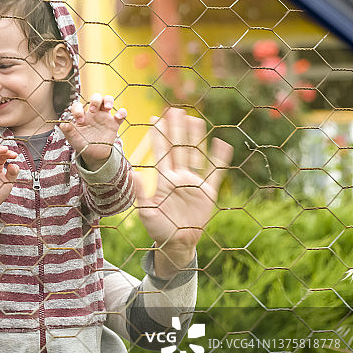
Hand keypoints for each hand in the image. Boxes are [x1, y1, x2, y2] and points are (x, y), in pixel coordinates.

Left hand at [60, 94, 126, 169]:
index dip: (78, 109)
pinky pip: (121, 113)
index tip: (79, 120)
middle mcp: (93, 113)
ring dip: (108, 100)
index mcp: (82, 115)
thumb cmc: (82, 143)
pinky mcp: (114, 123)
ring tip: (107, 108)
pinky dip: (122, 112)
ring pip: (108, 100)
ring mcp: (104, 116)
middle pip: (95, 97)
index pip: (78, 105)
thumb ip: (67, 130)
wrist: (94, 154)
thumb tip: (63, 124)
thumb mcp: (72, 138)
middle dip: (95, 100)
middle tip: (93, 110)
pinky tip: (118, 117)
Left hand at [132, 108, 232, 278]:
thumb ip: (140, 193)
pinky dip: (219, 158)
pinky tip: (221, 143)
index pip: (160, 152)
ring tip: (195, 119)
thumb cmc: (158, 229)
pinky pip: (215, 172)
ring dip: (195, 138)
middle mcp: (178, 177)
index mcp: (163, 180)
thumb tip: (131, 173)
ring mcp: (193, 183)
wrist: (177, 243)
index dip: (157, 135)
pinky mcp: (207, 192)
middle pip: (178, 147)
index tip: (155, 117)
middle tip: (175, 109)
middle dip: (176, 129)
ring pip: (195, 154)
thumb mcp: (146, 212)